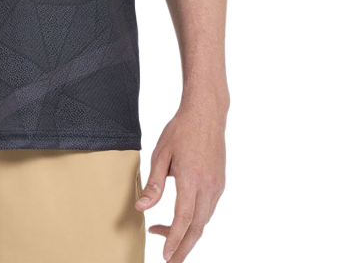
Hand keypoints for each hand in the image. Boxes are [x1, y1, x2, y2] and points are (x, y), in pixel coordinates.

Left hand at [134, 96, 228, 262]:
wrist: (206, 113)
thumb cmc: (183, 129)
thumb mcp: (160, 154)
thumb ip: (153, 184)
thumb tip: (142, 206)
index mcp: (191, 179)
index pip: (183, 219)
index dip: (173, 240)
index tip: (165, 254)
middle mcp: (208, 186)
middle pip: (197, 227)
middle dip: (183, 247)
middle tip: (169, 259)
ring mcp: (216, 185)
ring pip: (204, 220)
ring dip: (188, 233)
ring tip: (169, 237)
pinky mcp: (219, 182)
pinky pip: (209, 208)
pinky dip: (197, 220)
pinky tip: (184, 219)